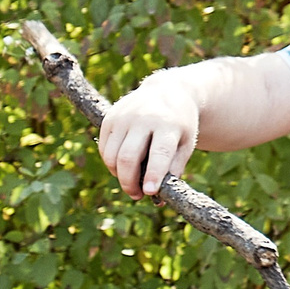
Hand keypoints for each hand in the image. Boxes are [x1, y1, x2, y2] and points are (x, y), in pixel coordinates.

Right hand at [97, 73, 200, 196]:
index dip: (153, 175)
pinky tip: (123, 166)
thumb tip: (157, 197)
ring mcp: (124, 116)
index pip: (159, 153)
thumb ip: (174, 168)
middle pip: (128, 157)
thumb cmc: (179, 124)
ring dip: (119, 175)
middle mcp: (144, 118)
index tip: (149, 192)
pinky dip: (111, 163)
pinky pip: (104, 148)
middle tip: (137, 195)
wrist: (167, 91)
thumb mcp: (186, 143)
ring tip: (132, 182)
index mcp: (168, 124)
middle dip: (129, 182)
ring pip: (112, 155)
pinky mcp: (110, 117)